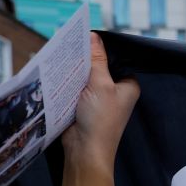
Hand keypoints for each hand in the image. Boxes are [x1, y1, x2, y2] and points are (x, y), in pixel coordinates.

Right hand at [62, 32, 139, 167]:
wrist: (85, 151)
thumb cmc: (100, 119)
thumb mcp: (100, 84)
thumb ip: (97, 60)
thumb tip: (93, 36)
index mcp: (128, 85)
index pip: (116, 60)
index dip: (102, 49)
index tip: (85, 35)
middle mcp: (116, 91)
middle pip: (99, 67)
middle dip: (86, 58)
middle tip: (68, 42)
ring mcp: (99, 99)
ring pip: (86, 77)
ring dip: (75, 69)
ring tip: (60, 52)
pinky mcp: (84, 106)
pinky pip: (75, 88)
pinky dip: (68, 81)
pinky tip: (57, 69)